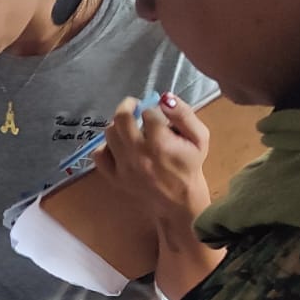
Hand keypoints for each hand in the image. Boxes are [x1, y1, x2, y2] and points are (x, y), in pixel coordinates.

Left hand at [92, 92, 212, 219]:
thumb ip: (184, 114)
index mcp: (160, 144)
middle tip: (134, 106)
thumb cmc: (190, 166)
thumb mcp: (199, 137)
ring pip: (109, 133)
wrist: (179, 201)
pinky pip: (99, 155)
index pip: (148, 113)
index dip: (152, 109)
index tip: (156, 114)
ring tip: (130, 128)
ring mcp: (123, 167)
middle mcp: (138, 154)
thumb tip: (164, 98)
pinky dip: (106, 146)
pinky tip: (118, 145)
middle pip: (121, 119)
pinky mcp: (114, 177)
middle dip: (128, 106)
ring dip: (118, 125)